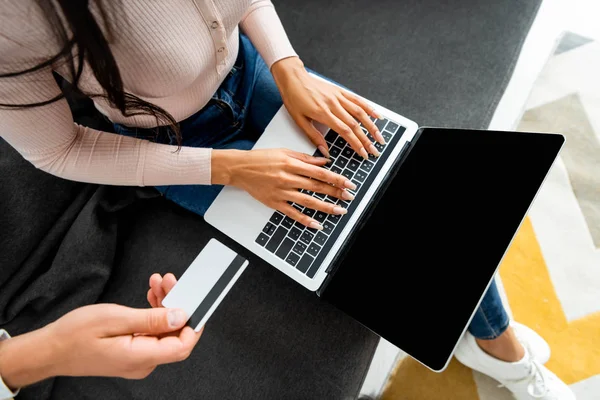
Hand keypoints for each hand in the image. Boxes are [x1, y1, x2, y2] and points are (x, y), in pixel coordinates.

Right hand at [0, 274, 200, 388]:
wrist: (50, 348)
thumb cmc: (74, 334)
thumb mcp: (114, 318)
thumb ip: (152, 319)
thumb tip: (181, 316)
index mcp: (141, 357)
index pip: (183, 346)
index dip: (194, 324)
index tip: (195, 300)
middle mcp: (143, 362)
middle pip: (176, 335)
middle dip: (178, 305)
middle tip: (169, 281)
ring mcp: (139, 358)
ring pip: (165, 331)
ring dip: (165, 305)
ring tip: (158, 283)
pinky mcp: (133, 352)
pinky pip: (153, 333)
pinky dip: (155, 313)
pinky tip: (151, 296)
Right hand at [211, 148, 356, 227]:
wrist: (240, 168)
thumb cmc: (261, 159)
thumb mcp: (284, 152)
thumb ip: (305, 158)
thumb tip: (324, 162)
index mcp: (292, 164)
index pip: (320, 173)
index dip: (337, 178)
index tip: (349, 183)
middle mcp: (288, 178)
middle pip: (317, 187)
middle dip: (336, 192)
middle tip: (350, 197)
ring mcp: (281, 192)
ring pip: (308, 201)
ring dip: (326, 207)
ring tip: (340, 211)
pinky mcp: (275, 203)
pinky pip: (293, 213)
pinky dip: (305, 220)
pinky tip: (317, 224)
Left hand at [271, 57, 385, 158]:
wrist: (293, 78)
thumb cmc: (294, 98)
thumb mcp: (299, 121)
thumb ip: (314, 137)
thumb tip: (325, 152)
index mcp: (323, 113)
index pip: (345, 131)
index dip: (356, 144)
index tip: (363, 153)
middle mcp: (333, 104)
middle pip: (355, 124)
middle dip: (367, 140)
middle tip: (375, 150)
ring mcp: (338, 96)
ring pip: (360, 112)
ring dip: (372, 126)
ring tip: (379, 137)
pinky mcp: (340, 91)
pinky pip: (357, 99)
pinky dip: (369, 108)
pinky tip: (377, 115)